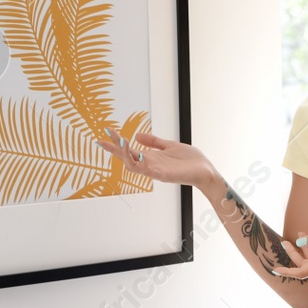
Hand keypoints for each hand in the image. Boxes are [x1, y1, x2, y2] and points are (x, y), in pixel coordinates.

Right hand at [96, 130, 219, 189]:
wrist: (205, 170)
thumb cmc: (190, 160)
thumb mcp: (170, 145)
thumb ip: (154, 142)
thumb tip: (137, 135)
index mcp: (151, 157)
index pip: (129, 149)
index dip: (117, 142)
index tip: (106, 132)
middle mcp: (150, 165)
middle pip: (126, 158)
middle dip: (114, 149)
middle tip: (102, 139)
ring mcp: (155, 171)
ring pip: (133, 165)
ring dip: (125, 154)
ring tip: (118, 142)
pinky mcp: (163, 175)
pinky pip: (148, 170)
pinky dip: (140, 163)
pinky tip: (134, 153)